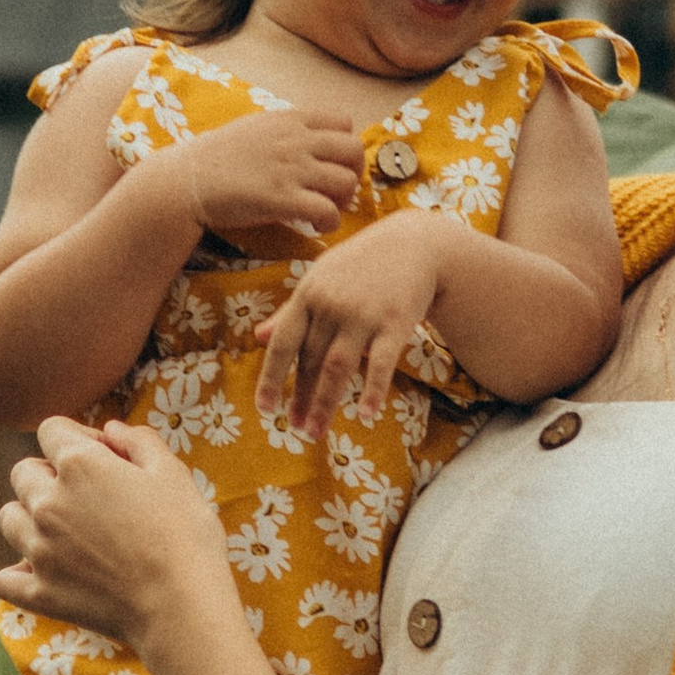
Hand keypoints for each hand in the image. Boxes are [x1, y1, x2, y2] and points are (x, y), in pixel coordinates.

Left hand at [0, 418, 231, 647]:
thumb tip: (110, 429)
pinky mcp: (38, 592)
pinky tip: (44, 573)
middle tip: (87, 496)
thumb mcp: (174, 474)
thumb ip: (139, 441)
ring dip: (29, 518)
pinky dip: (19, 574)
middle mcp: (48, 502)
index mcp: (79, 465)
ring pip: (8, 518)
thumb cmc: (185, 535)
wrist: (180, 605)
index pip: (51, 429)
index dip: (77, 437)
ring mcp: (37, 549)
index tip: (103, 457)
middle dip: (49, 475)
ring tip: (64, 532)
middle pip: (23, 472)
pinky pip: (5, 578)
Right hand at [169, 106, 362, 253]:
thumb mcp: (255, 127)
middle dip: (353, 174)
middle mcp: (294, 140)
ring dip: (342, 201)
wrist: (185, 181)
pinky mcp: (281, 198)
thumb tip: (315, 139)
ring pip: (346, 182)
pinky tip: (315, 226)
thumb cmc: (217, 158)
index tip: (333, 165)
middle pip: (354, 150)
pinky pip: (327, 210)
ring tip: (324, 212)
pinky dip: (329, 222)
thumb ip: (287, 130)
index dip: (344, 146)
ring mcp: (289, 168)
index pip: (343, 121)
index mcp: (288, 120)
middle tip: (336, 192)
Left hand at [257, 212, 453, 437]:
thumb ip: (291, 310)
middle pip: (310, 362)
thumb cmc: (362, 264)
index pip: (282, 344)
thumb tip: (258, 336)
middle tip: (297, 429)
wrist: (416, 243)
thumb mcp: (321, 279)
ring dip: (325, 403)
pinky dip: (372, 390)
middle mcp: (331, 305)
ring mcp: (363, 314)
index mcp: (308, 294)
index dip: (271, 379)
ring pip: (337, 368)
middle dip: (302, 399)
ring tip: (315, 431)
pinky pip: (379, 364)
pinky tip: (366, 415)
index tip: (265, 409)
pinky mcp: (394, 323)